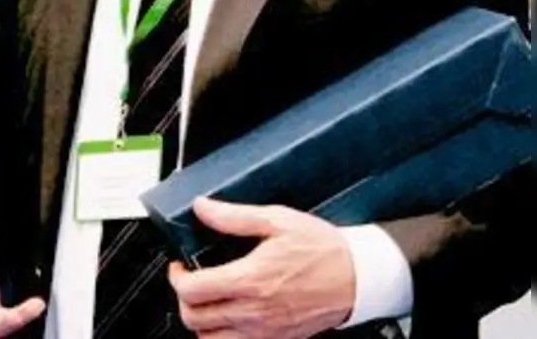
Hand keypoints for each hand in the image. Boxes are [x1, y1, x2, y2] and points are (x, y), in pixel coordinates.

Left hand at [167, 197, 354, 338]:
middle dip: (185, 299)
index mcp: (251, 280)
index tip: (181, 266)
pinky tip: (229, 317)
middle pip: (194, 319)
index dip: (176, 277)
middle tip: (191, 281)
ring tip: (208, 301)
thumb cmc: (324, 250)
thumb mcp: (278, 220)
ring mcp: (266, 331)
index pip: (192, 290)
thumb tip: (203, 209)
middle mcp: (255, 312)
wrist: (360, 277)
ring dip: (201, 322)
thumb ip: (234, 216)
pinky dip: (223, 336)